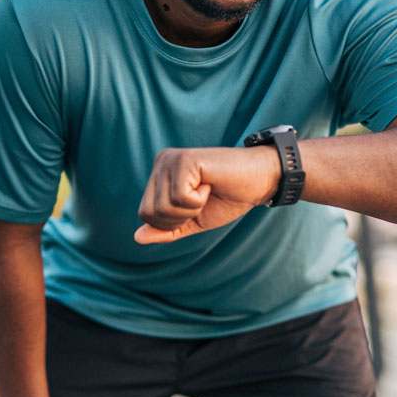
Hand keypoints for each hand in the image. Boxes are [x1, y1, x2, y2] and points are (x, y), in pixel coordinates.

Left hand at [135, 146, 279, 243]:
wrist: (259, 181)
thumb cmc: (228, 198)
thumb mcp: (193, 220)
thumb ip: (167, 229)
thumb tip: (137, 238)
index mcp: (160, 174)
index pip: (145, 213)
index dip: (172, 223)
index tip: (196, 206)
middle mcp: (161, 161)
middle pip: (149, 212)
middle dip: (178, 218)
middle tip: (202, 200)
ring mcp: (171, 159)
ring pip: (163, 206)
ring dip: (191, 209)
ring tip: (207, 190)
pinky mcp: (185, 159)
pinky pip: (180, 197)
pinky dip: (199, 200)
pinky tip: (210, 183)